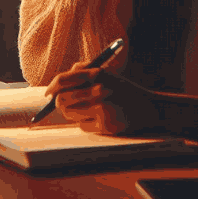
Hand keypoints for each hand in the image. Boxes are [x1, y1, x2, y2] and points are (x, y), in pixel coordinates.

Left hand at [44, 58, 159, 135]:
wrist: (149, 107)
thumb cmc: (124, 90)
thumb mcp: (107, 74)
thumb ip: (83, 71)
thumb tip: (57, 83)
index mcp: (97, 74)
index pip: (63, 80)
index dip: (51, 88)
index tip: (48, 94)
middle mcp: (99, 90)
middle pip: (61, 100)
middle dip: (59, 104)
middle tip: (65, 105)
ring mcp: (102, 108)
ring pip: (69, 114)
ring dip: (73, 114)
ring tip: (87, 111)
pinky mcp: (105, 125)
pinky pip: (82, 126)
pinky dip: (86, 124)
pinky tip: (99, 119)